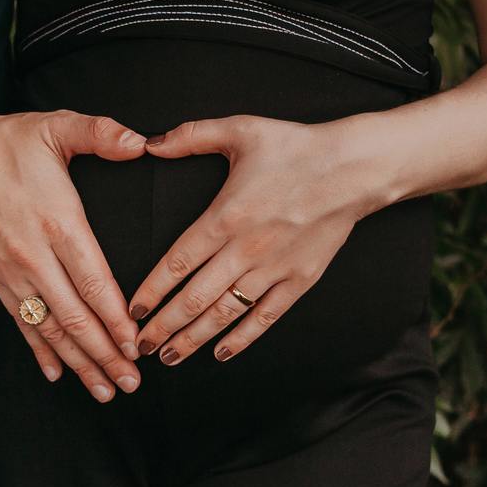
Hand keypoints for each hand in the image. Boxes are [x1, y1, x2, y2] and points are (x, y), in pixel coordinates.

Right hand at [0, 110, 146, 401]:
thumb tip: (142, 142)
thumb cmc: (6, 143)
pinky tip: (57, 374)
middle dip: (106, 355)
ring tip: (105, 389)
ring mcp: (13, 274)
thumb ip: (101, 133)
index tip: (137, 345)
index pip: (94, 283)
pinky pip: (22, 324)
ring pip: (50, 330)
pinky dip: (40, 352)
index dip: (117, 320)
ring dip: (79, 363)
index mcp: (59, 224)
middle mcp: (36, 258)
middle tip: (132, 383)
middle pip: (76, 318)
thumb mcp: (56, 127)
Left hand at [129, 116, 384, 364]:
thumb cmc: (296, 146)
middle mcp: (246, 249)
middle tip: (139, 346)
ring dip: (194, 339)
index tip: (130, 310)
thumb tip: (150, 143)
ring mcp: (274, 269)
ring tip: (169, 356)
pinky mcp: (300, 280)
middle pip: (194, 298)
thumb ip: (191, 135)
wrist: (355, 167)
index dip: (151, 290)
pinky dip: (241, 338)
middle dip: (163, 326)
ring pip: (225, 314)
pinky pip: (265, 317)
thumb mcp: (239, 129)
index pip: (177, 263)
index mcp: (225, 216)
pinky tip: (221, 352)